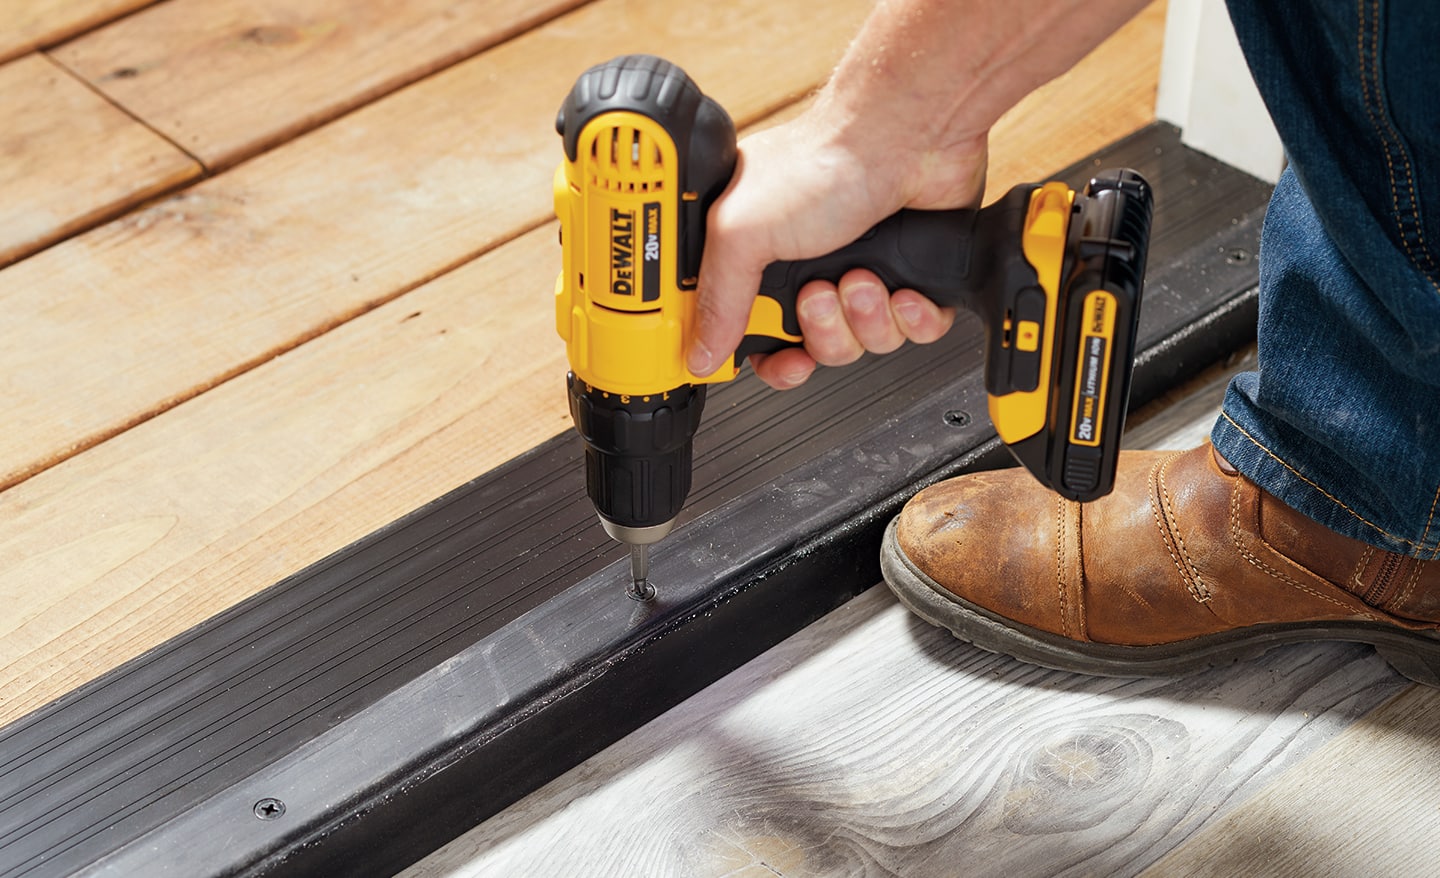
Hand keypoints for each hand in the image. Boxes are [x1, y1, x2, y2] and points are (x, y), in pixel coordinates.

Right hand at [690, 108, 983, 389]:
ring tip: (861, 277)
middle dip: (821, 333)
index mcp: (758, 256)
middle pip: (812, 348)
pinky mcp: (910, 276)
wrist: (904, 135)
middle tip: (819, 295)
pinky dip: (910, 317)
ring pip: (863, 343)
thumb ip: (717, 298)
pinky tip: (901, 288)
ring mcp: (861, 271)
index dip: (768, 357)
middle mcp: (809, 267)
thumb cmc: (823, 162)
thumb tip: (697, 351)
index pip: (753, 332)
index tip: (780, 360)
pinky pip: (911, 333)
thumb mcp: (742, 233)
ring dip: (863, 318)